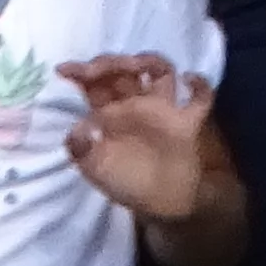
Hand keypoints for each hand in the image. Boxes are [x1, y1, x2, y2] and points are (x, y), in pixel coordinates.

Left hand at [62, 54, 219, 225]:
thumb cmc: (124, 183)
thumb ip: (81, 148)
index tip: (64, 69)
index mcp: (107, 112)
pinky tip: (189, 80)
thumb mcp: (93, 168)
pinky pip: (200, 99)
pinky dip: (200, 86)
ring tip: (138, 65)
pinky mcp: (187, 122)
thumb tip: (77, 129)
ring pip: (160, 72)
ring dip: (148, 61)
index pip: (93, 82)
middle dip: (109, 62)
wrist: (160, 204)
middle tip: (98, 68)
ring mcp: (162, 110)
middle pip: (122, 71)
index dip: (79, 71)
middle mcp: (133, 104)